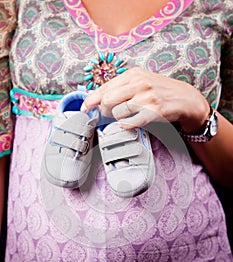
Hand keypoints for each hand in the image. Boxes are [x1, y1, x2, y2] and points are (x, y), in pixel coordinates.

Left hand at [82, 67, 209, 130]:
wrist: (185, 99)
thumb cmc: (159, 91)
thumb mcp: (141, 82)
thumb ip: (121, 88)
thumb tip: (99, 97)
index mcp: (133, 74)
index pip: (105, 87)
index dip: (92, 99)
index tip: (86, 107)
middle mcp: (139, 83)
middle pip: (108, 100)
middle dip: (104, 110)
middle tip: (108, 114)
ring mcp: (147, 96)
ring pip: (118, 112)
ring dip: (117, 118)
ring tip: (124, 117)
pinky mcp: (154, 110)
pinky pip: (130, 122)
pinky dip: (127, 125)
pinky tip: (131, 122)